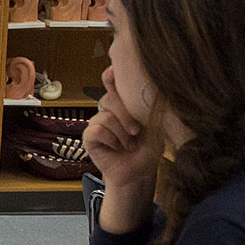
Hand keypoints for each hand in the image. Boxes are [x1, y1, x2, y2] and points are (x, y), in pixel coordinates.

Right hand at [82, 67, 159, 187]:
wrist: (140, 173)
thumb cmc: (148, 149)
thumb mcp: (155, 124)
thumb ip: (148, 106)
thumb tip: (154, 88)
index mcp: (124, 104)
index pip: (111, 82)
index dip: (110, 75)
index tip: (115, 70)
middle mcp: (108, 111)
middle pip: (109, 98)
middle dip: (125, 115)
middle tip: (137, 131)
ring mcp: (98, 123)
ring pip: (104, 116)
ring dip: (121, 133)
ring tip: (130, 145)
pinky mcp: (90, 138)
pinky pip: (96, 130)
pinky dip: (110, 138)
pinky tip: (117, 147)